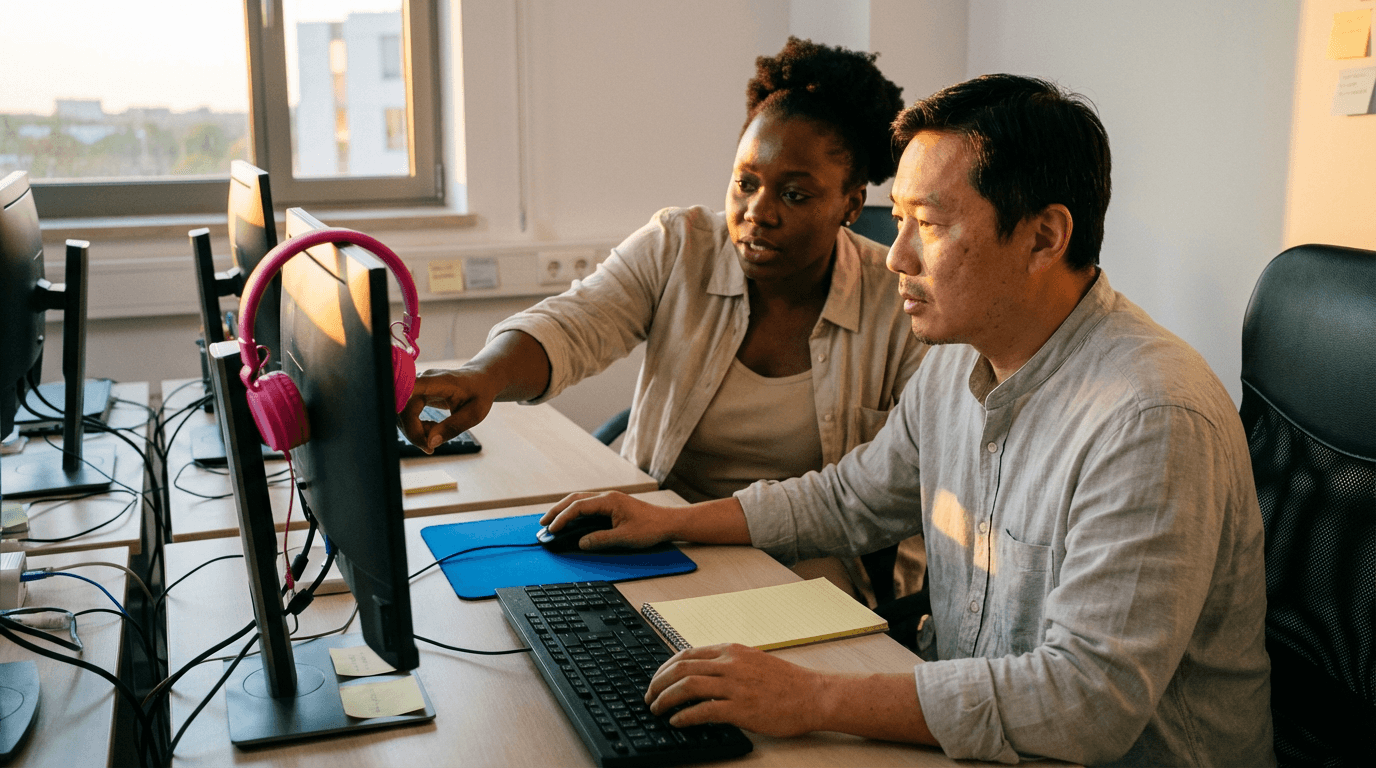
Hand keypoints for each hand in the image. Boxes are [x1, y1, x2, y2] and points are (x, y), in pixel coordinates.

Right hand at [398, 368, 498, 453]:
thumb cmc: (480, 393)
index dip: (404, 412)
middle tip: (430, 448)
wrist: (481, 380)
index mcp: (437, 381)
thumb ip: (453, 427)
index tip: (413, 433)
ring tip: (436, 435)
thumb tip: (430, 443)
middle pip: (403, 409)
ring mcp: (417, 387)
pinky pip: (407, 414)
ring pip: (402, 414)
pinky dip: (417, 427)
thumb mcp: (474, 413)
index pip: (409, 392)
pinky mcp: (415, 394)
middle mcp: (422, 380)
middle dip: (414, 432)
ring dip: (416, 431)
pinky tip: (433, 428)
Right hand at [538, 491, 674, 549]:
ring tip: (551, 522)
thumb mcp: (624, 538)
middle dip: (557, 511)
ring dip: (565, 510)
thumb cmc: (650, 528)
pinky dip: (575, 513)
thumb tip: (581, 543)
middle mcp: (607, 497)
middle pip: (575, 500)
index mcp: (609, 500)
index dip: (562, 518)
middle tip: (542, 524)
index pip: (578, 506)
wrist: (668, 522)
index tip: (551, 529)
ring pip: (580, 501)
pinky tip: (570, 521)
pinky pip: (588, 506)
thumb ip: (601, 540)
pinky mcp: (612, 507)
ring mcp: (609, 501)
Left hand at [644, 644, 825, 736]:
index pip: (686, 654)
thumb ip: (728, 664)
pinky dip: (685, 716)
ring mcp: (736, 685)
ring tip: (657, 710)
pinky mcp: (742, 708)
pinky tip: (677, 722)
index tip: (656, 680)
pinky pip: (704, 710)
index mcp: (732, 650)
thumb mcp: (753, 662)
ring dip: (666, 698)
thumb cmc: (787, 682)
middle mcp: (731, 664)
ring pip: (688, 686)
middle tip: (649, 697)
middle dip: (658, 683)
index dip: (665, 668)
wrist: (815, 695)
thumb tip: (701, 674)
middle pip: (681, 668)